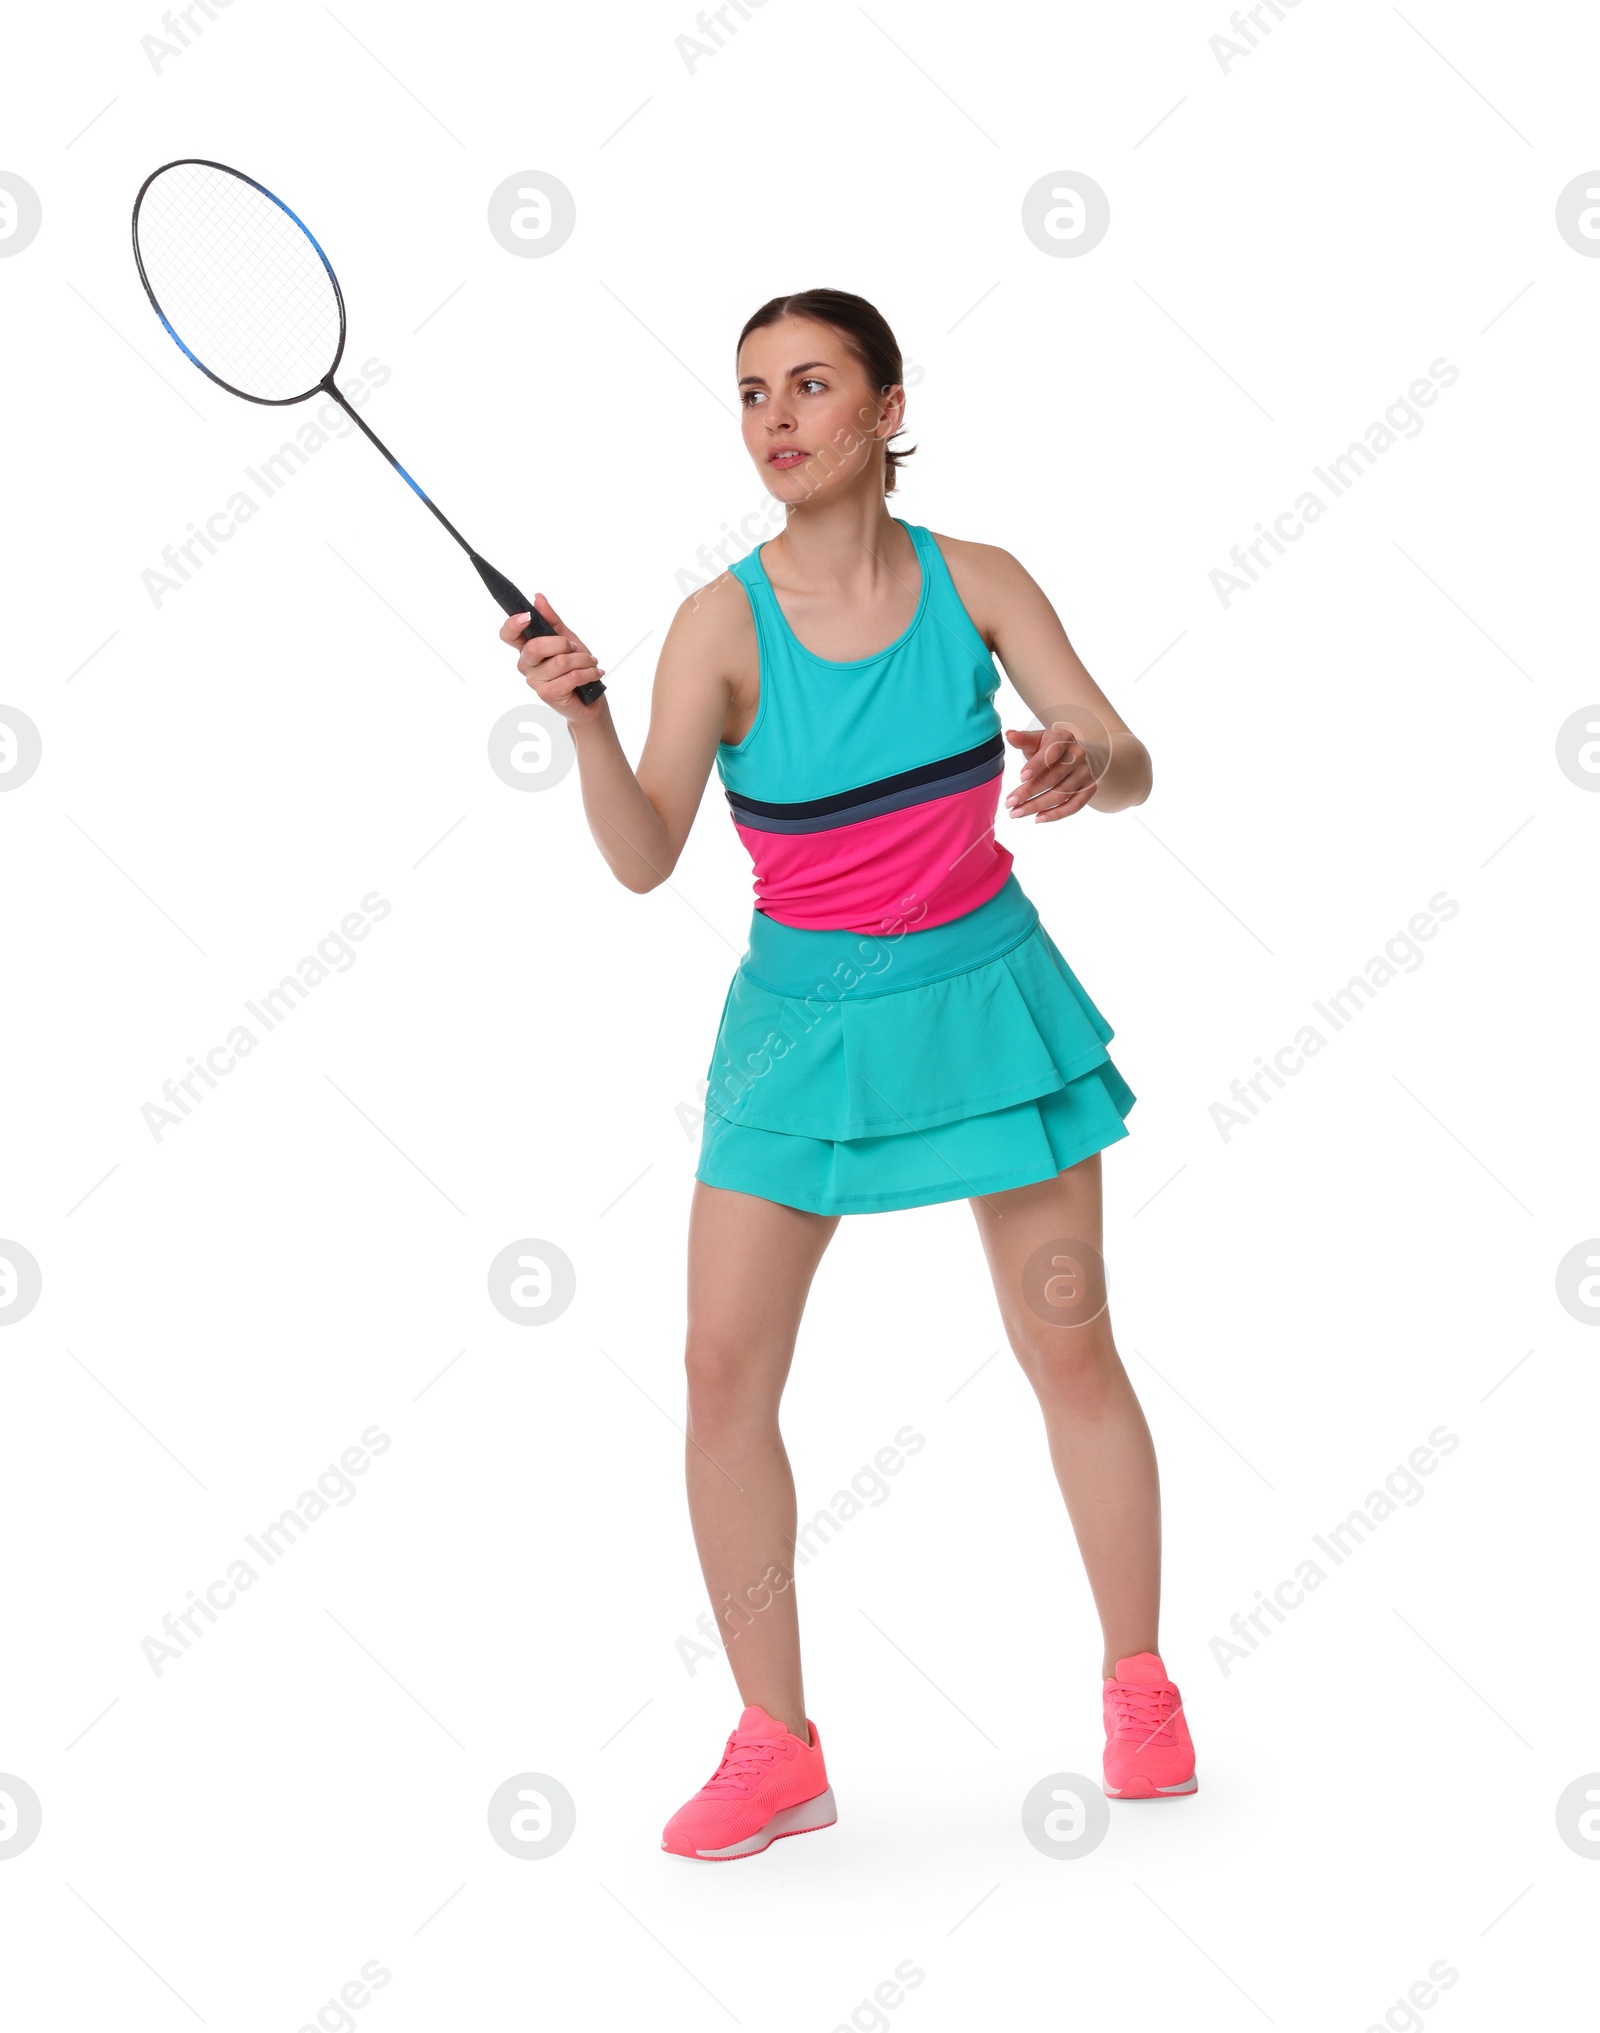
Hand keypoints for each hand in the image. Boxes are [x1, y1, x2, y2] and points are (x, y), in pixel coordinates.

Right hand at [498, 593, 605, 719]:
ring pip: (560, 662)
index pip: (508, 635)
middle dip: (563, 643)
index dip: (513, 624)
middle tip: (576, 648)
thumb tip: (538, 598)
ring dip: (583, 660)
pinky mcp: (548, 695)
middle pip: (535, 647)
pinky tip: (594, 674)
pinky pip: (570, 677)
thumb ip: (551, 620)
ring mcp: (535, 681)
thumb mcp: (567, 638)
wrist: (591, 700)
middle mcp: (527, 665)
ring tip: (590, 663)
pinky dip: (588, 673)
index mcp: (527, 648)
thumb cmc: (577, 668)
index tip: (527, 616)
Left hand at [1003, 720, 1102, 822]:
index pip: (1051, 752)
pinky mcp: (1089, 788)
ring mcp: (1085, 773)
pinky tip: (1038, 818)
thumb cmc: (1051, 748)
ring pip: (1061, 794)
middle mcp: (1078, 755)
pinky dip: (1056, 814)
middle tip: (1009, 803)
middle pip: (1053, 778)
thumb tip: (1009, 734)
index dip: (1036, 765)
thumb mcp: (1038, 740)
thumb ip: (1023, 739)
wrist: (1079, 755)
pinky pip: (1074, 805)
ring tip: (1017, 813)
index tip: (1020, 777)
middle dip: (1029, 792)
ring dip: (1037, 806)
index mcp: (1063, 739)